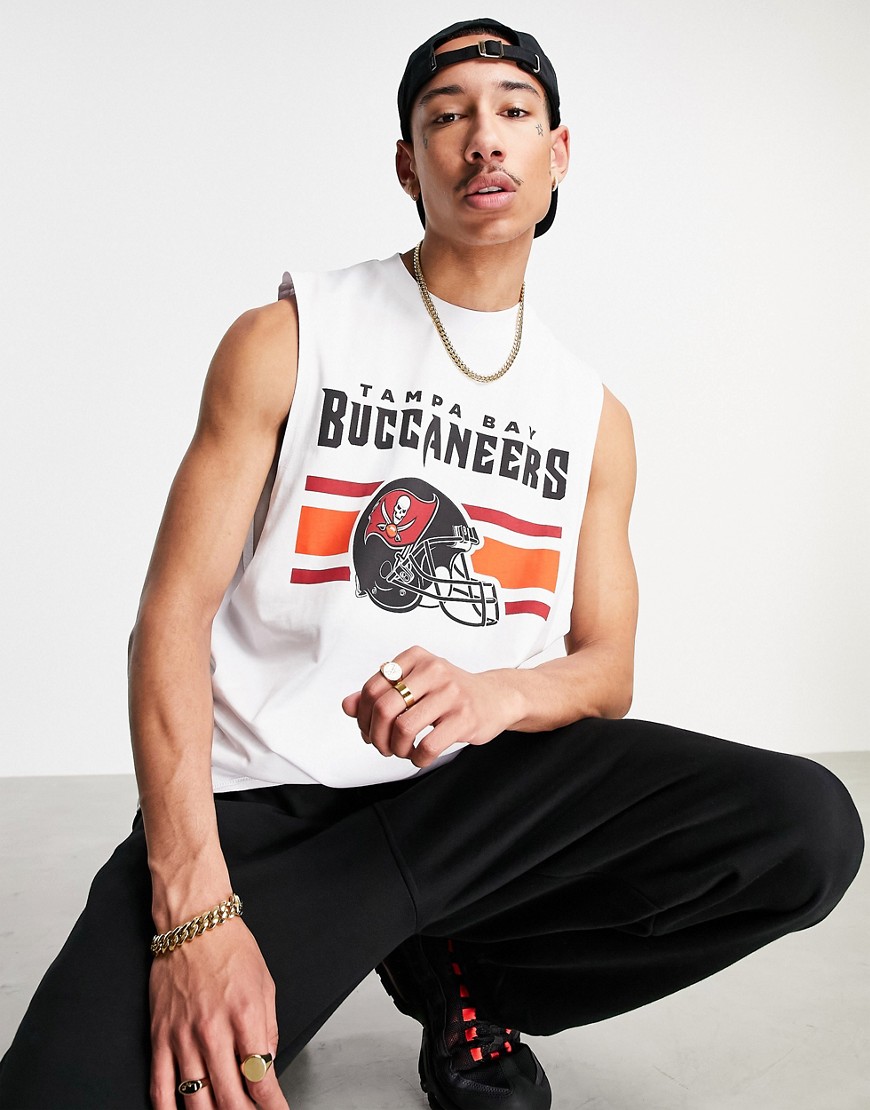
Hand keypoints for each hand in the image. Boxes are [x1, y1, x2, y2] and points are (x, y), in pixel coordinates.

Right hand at [149, 918, 287, 1108]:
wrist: (193, 923)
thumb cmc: (230, 948)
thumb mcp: (266, 984)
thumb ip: (269, 1029)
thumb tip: (267, 1064)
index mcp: (246, 1016)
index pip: (261, 1077)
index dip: (273, 1105)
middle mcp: (214, 1031)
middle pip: (230, 1098)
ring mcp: (184, 1037)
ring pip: (196, 1101)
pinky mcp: (160, 1037)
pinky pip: (161, 1087)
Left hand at [342, 647, 520, 767]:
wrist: (496, 697)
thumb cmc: (449, 693)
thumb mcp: (415, 685)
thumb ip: (380, 694)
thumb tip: (347, 705)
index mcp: (416, 657)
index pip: (373, 687)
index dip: (363, 716)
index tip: (369, 730)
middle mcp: (433, 669)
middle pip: (385, 708)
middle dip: (377, 735)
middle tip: (383, 746)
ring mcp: (451, 693)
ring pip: (403, 727)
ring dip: (396, 748)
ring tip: (403, 750)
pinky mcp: (464, 717)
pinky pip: (428, 745)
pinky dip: (417, 758)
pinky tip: (419, 756)